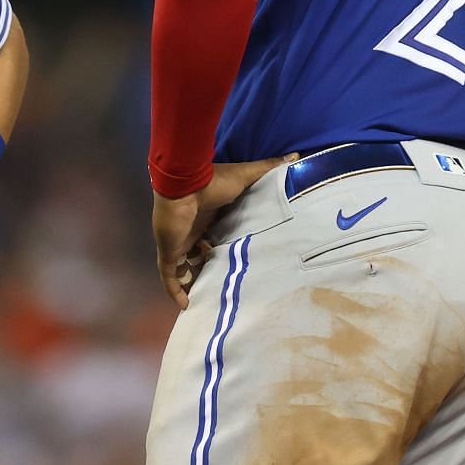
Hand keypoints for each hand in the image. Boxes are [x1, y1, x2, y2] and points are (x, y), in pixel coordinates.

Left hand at [152, 154, 297, 310]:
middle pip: (198, 255)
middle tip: (225, 284)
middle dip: (208, 268)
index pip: (213, 235)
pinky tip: (186, 306)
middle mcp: (191, 230)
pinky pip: (169, 276)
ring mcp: (178, 242)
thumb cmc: (212, 181)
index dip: (221, 248)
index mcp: (206, 216)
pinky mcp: (169, 252)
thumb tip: (295, 158)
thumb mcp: (246, 176)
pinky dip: (175, 290)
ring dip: (192, 282)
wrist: (183, 184)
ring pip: (183, 268)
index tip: (238, 260)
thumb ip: (268, 169)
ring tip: (209, 299)